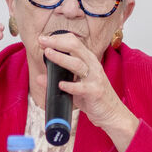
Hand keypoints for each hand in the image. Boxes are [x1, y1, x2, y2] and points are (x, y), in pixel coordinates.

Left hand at [37, 31, 139, 151]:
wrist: (112, 113)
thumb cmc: (94, 97)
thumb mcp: (75, 86)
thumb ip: (59, 79)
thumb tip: (39, 77)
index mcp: (88, 60)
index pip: (74, 42)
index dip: (58, 38)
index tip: (43, 39)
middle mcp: (93, 66)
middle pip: (75, 47)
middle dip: (57, 43)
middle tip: (42, 41)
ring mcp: (95, 78)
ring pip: (77, 64)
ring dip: (61, 58)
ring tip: (48, 54)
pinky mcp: (95, 92)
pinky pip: (81, 87)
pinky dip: (70, 86)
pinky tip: (60, 84)